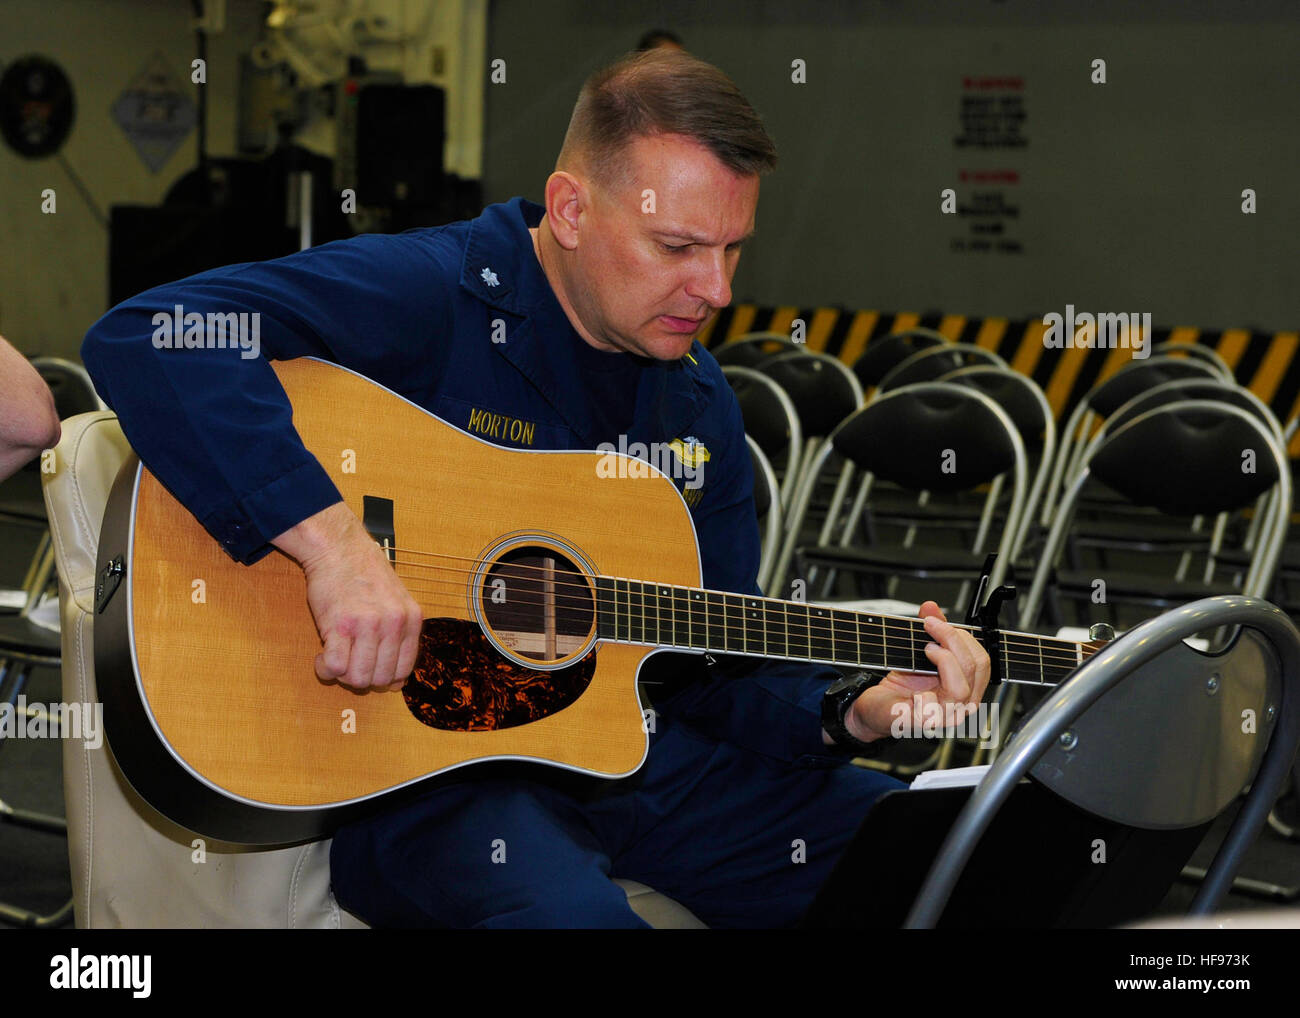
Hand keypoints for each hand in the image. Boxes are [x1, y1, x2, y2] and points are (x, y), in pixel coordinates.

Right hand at [273, 502, 423, 691]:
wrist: (339, 548)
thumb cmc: (364, 576)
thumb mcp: (397, 603)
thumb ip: (400, 638)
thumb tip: (397, 683)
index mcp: (412, 620)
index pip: (404, 671)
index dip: (384, 679)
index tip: (369, 670)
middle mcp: (395, 624)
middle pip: (380, 679)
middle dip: (361, 678)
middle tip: (348, 662)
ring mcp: (368, 625)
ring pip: (357, 678)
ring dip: (341, 676)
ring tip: (334, 659)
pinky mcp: (340, 625)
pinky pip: (335, 667)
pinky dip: (325, 669)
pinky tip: (322, 657)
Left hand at [839, 601, 990, 743]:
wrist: (876, 709)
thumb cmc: (900, 687)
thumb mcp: (918, 655)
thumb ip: (930, 632)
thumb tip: (931, 606)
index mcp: (966, 687)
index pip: (982, 660)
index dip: (963, 636)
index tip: (937, 622)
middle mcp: (961, 704)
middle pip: (976, 668)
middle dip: (953, 639)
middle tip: (930, 626)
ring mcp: (944, 717)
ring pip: (961, 687)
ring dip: (944, 660)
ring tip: (926, 650)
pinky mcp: (923, 724)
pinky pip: (932, 709)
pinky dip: (923, 697)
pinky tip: (915, 691)